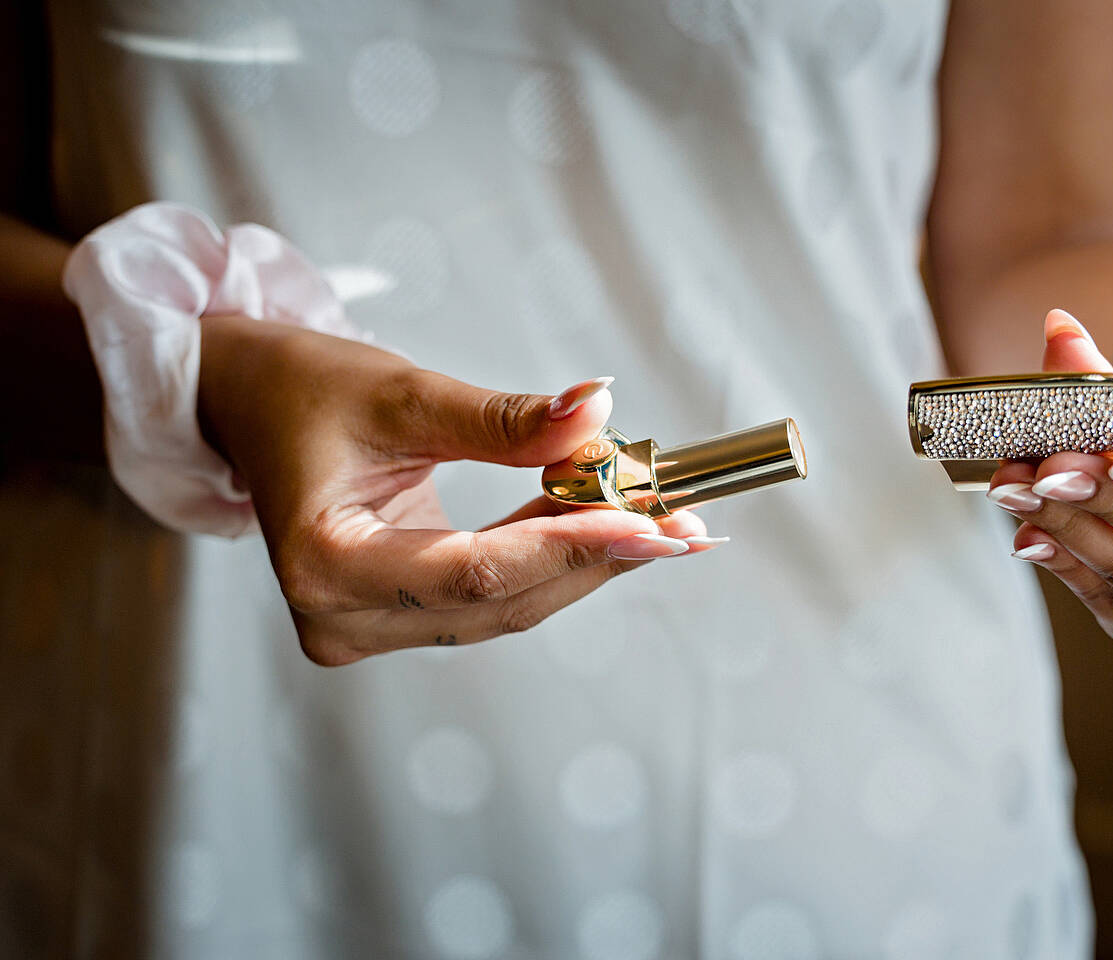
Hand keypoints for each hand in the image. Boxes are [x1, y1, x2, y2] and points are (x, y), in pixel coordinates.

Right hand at [198, 314, 719, 665]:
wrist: (249, 403)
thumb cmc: (302, 390)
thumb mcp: (401, 392)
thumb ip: (502, 419)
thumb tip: (596, 411)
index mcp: (324, 566)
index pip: (476, 572)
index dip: (570, 547)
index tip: (649, 520)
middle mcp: (343, 618)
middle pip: (503, 599)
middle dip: (598, 557)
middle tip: (682, 523)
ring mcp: (368, 627)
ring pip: (507, 604)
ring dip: (586, 561)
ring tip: (664, 522)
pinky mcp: (394, 616)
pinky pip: (493, 594)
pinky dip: (552, 558)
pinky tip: (611, 529)